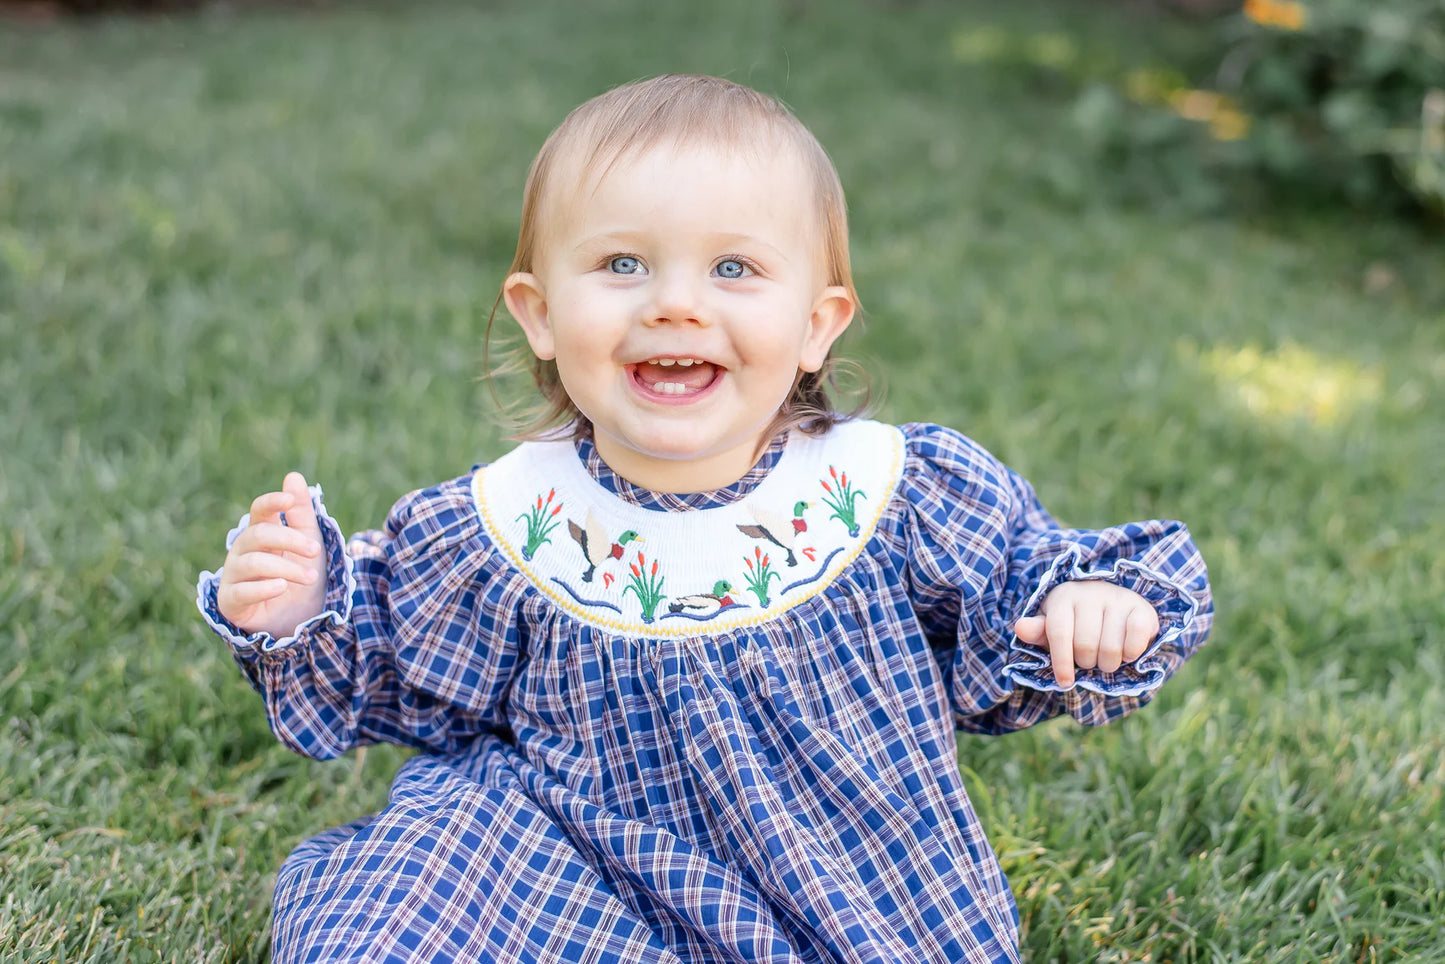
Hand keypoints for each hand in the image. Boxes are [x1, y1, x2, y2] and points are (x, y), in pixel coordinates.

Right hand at [216, 472, 326, 638]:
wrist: (298, 618)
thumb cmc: (300, 573)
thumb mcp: (308, 541)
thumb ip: (300, 512)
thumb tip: (293, 476)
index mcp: (260, 532)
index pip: (259, 510)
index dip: (272, 502)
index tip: (289, 501)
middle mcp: (242, 550)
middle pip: (259, 534)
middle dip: (290, 540)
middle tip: (314, 550)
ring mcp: (233, 574)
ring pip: (254, 563)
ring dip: (286, 568)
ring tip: (310, 576)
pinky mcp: (230, 601)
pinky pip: (242, 592)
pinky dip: (264, 588)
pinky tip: (282, 587)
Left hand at [1013, 581, 1158, 687]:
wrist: (1112, 607)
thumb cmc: (1076, 623)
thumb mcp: (1052, 628)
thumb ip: (1037, 632)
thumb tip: (1020, 628)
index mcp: (1064, 596)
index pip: (1059, 632)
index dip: (1061, 662)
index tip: (1064, 682)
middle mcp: (1090, 592)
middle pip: (1085, 645)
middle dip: (1087, 662)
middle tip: (1089, 660)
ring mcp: (1117, 597)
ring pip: (1111, 647)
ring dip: (1109, 663)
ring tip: (1106, 658)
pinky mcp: (1140, 607)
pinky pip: (1136, 636)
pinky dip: (1131, 653)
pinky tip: (1126, 652)